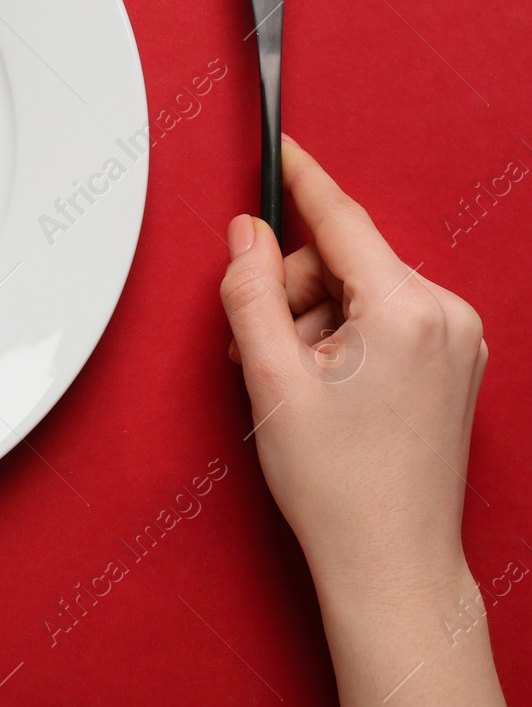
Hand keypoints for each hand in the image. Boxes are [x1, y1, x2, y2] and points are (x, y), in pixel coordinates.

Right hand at [220, 135, 503, 706]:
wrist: (389, 561)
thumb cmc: (338, 485)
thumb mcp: (270, 377)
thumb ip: (251, 290)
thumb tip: (248, 236)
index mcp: (408, 312)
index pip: (344, 220)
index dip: (301, 180)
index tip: (280, 145)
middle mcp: (446, 317)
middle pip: (344, 259)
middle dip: (293, 293)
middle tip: (264, 351)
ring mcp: (457, 342)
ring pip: (359, 290)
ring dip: (313, 322)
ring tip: (294, 383)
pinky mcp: (453, 364)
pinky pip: (382, 318)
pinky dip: (342, 338)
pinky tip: (323, 386)